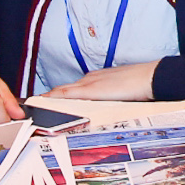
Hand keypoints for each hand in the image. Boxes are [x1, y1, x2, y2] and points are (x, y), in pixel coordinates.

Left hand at [43, 58, 160, 102]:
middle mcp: (90, 79)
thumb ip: (114, 98)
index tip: (50, 101)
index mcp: (98, 79)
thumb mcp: (124, 93)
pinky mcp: (90, 90)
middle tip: (37, 105)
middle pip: (65, 89)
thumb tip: (111, 107)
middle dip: (51, 97)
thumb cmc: (141, 85)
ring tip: (35, 105)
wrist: (149, 77)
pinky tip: (43, 103)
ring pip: (62, 91)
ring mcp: (89, 83)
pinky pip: (65, 94)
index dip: (60, 95)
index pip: (74, 88)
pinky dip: (53, 98)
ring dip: (49, 98)